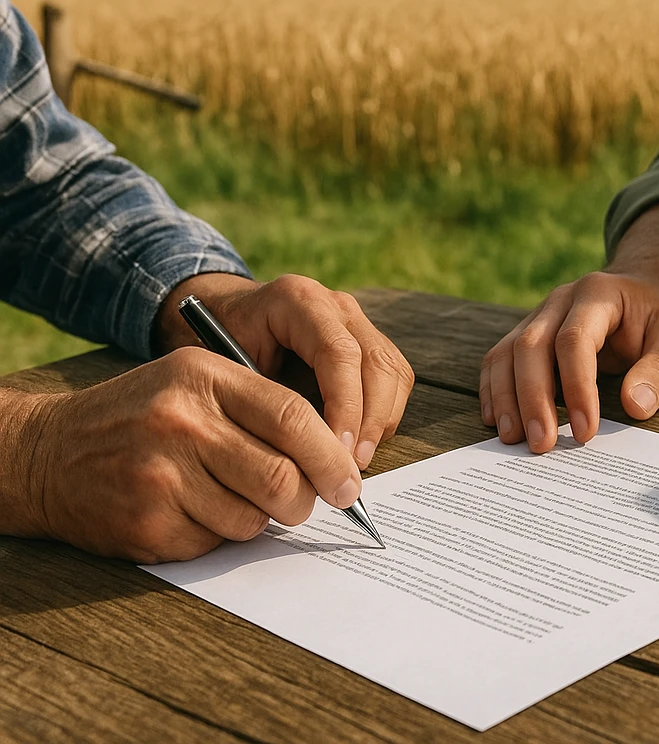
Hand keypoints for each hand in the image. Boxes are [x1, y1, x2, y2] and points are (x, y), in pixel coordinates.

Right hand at [4, 349, 362, 561]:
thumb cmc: (140, 415)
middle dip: (307, 499)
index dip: (331, 453)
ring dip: (261, 519)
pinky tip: (194, 512)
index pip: (291, 414)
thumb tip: (332, 455)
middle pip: (281, 475)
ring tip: (235, 499)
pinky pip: (216, 542)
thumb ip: (258, 406)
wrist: (48, 453)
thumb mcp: (194, 382)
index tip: (350, 481)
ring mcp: (160, 474)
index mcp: (203, 377)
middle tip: (307, 503)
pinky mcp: (146, 523)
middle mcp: (182, 422)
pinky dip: (220, 535)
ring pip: (254, 518)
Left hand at [157, 273, 413, 470]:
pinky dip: (384, 415)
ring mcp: (356, 321)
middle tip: (349, 468)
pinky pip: (394, 379)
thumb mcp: (222, 365)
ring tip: (353, 463)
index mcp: (298, 301)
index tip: (336, 452)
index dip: (345, 406)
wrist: (224, 316)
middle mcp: (335, 305)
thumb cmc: (217, 344)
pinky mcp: (369, 341)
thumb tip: (292, 455)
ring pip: (392, 372)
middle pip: (376, 362)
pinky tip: (358, 444)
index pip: (340, 353)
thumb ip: (258, 398)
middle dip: (369, 421)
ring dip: (380, 422)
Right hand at [479, 200, 658, 453]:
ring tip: (513, 439)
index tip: (586, 431)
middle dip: (532, 398)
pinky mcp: (527, 333)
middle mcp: (558, 301)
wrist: (643, 287)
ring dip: (506, 398)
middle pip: (531, 346)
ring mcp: (537, 316)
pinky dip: (494, 390)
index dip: (576, 387)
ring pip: (507, 353)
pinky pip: (499, 359)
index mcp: (596, 294)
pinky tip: (498, 420)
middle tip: (541, 445)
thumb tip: (636, 407)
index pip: (574, 340)